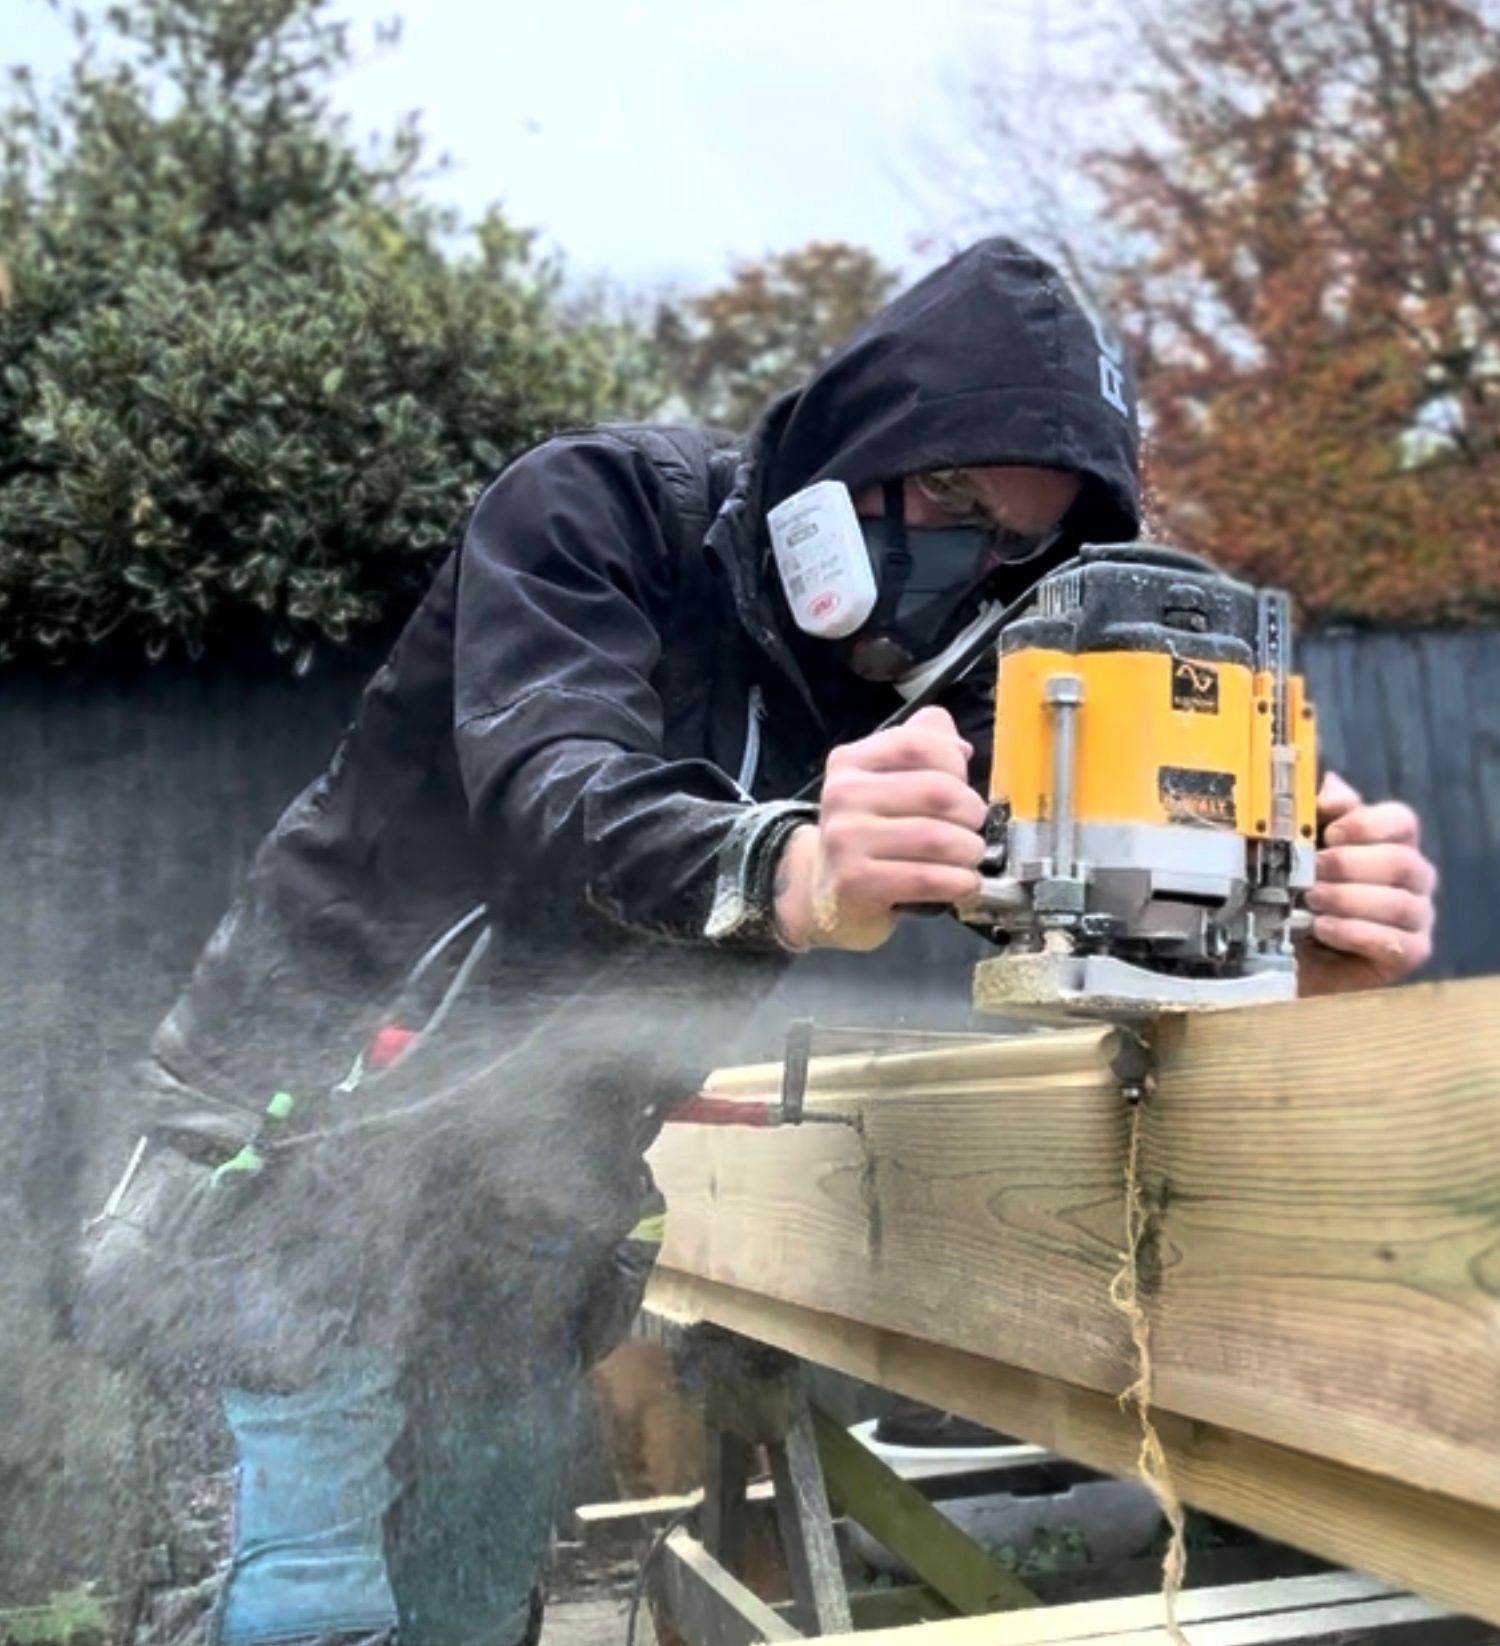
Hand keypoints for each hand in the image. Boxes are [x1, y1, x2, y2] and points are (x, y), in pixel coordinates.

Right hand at [774, 706, 987, 951]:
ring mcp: (844, 839)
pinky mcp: (854, 882)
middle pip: (938, 791)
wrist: (829, 893)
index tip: (962, 786)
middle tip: (972, 828)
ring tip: (969, 857)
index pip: (918, 744)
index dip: (955, 764)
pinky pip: (927, 878)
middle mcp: (841, 794)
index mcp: (850, 761)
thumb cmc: (871, 833)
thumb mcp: (887, 782)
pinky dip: (960, 883)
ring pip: (938, 838)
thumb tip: (960, 747)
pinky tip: (963, 884)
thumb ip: (923, 747)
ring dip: (969, 851)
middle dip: (972, 812)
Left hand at [1297, 772, 1436, 996]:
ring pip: (1399, 903)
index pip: (1401, 821)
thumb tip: (1328, 783)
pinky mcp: (1410, 953)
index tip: (1330, 834)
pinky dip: (1354, 932)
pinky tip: (1322, 928)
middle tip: (1310, 873)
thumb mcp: (1297, 849)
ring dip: (1349, 900)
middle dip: (1350, 866)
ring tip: (1310, 901)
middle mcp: (1412, 877)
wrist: (1281, 952)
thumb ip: (1315, 813)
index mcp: (1390, 844)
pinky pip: (1395, 943)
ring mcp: (1417, 916)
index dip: (1367, 824)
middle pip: (1401, 861)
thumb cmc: (1293, 892)